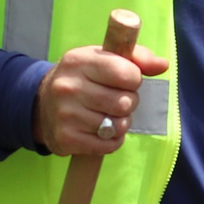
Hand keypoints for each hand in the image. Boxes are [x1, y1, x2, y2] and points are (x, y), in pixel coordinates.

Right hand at [33, 42, 170, 155]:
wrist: (40, 105)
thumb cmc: (82, 78)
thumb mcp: (103, 58)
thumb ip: (136, 58)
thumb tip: (162, 65)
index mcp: (79, 61)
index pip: (127, 74)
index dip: (133, 80)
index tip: (124, 81)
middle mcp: (69, 87)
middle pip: (125, 103)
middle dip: (128, 103)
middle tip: (116, 100)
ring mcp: (66, 115)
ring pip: (119, 126)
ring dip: (120, 123)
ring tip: (108, 116)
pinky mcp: (66, 139)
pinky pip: (108, 145)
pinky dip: (112, 140)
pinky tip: (101, 131)